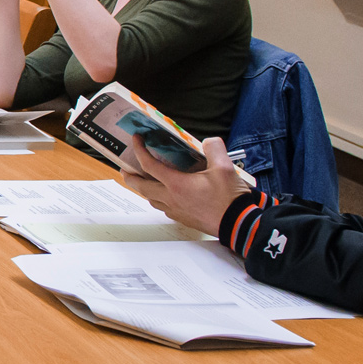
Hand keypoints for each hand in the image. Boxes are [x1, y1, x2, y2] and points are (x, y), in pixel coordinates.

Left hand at [117, 136, 250, 233]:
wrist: (238, 224)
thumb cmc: (229, 198)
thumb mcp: (224, 167)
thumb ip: (214, 149)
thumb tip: (208, 141)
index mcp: (176, 184)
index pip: (149, 165)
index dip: (139, 150)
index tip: (136, 140)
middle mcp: (171, 198)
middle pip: (141, 187)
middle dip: (130, 176)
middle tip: (124, 168)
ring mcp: (176, 211)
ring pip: (151, 199)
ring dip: (143, 189)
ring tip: (143, 181)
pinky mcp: (183, 219)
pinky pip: (163, 208)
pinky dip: (158, 199)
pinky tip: (165, 195)